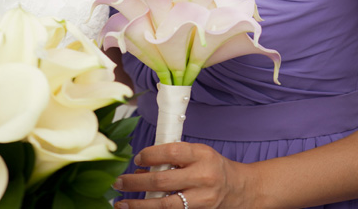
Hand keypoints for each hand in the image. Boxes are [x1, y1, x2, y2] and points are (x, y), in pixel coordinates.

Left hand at [112, 142, 256, 208]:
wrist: (238, 189)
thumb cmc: (214, 168)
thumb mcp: (200, 155)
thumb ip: (176, 158)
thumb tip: (143, 166)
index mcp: (203, 155)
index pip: (172, 153)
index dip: (150, 155)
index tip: (137, 158)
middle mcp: (203, 176)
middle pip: (162, 181)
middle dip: (135, 182)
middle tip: (119, 182)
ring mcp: (201, 199)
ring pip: (163, 205)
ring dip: (138, 204)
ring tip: (121, 202)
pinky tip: (138, 208)